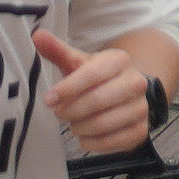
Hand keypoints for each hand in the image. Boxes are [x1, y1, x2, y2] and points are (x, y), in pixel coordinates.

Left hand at [33, 30, 157, 155]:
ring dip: (80, 127)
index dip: (67, 89)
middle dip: (72, 111)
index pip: (92, 75)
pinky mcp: (140, 130)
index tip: (49, 100)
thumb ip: (58, 50)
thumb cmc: (96, 77)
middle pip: (98, 101)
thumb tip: (37, 35)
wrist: (126, 91)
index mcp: (119, 60)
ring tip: (73, 123)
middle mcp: (135, 82)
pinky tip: (85, 136)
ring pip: (103, 124)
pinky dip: (92, 143)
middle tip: (60, 113)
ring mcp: (140, 108)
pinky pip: (111, 142)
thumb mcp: (79, 62)